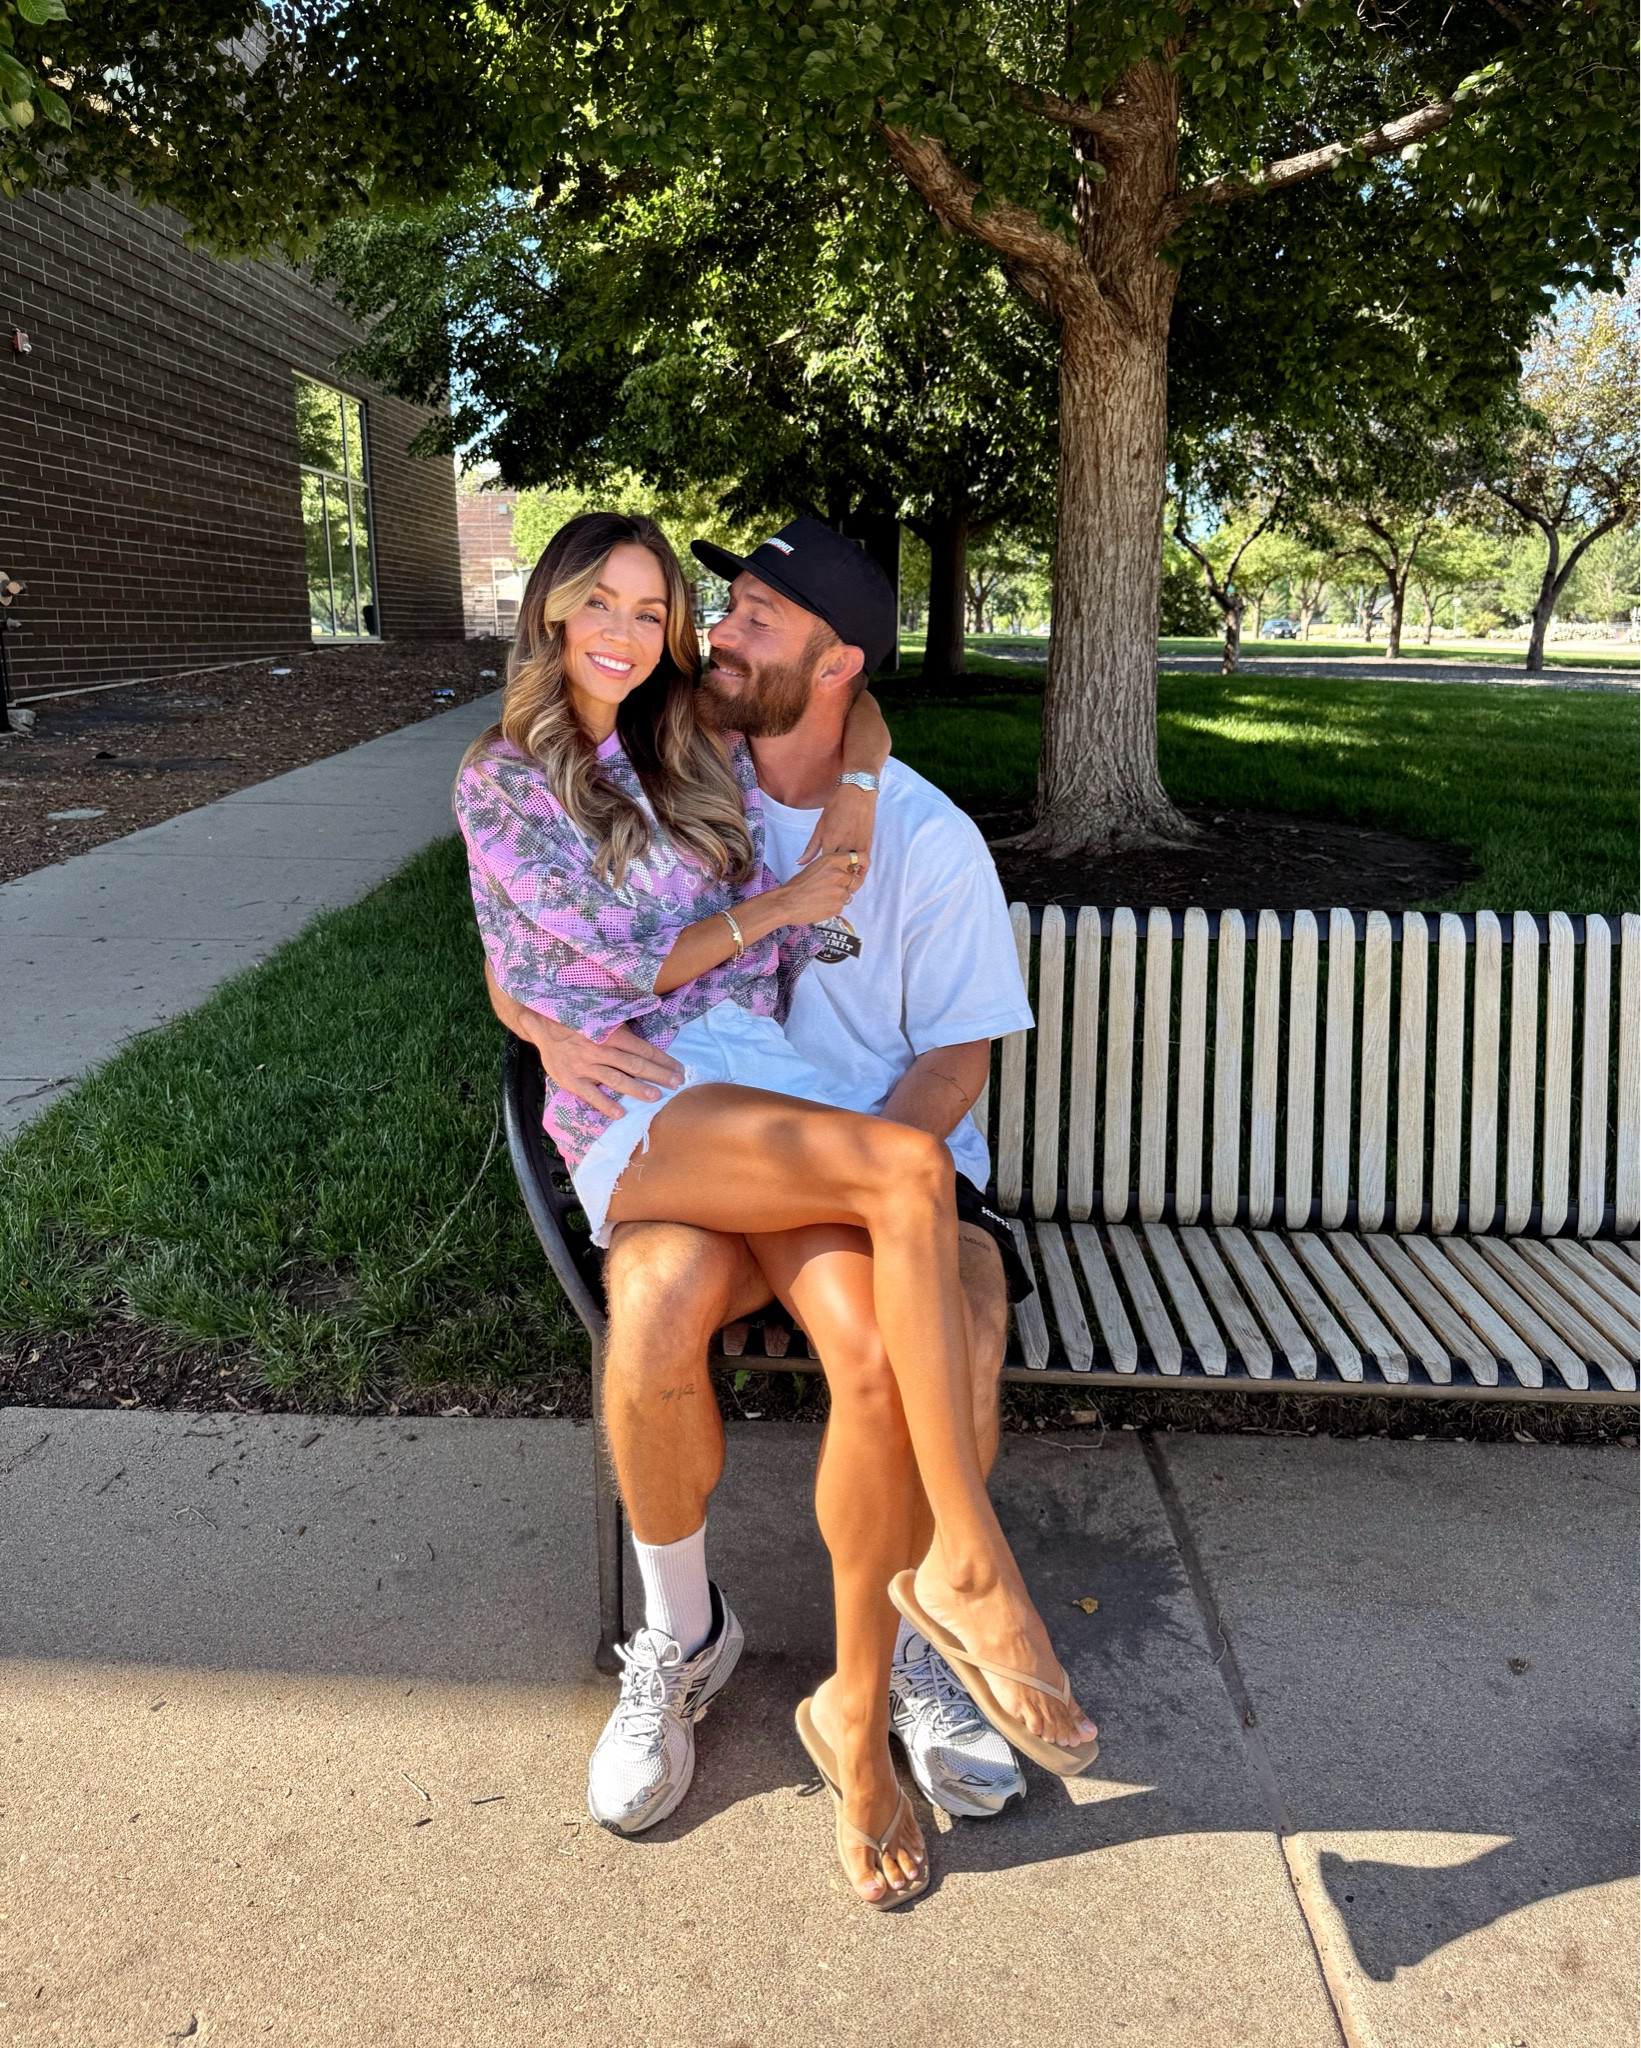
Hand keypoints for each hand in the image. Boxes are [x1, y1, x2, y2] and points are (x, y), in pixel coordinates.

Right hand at [486, 963, 682, 1116]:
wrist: (542, 1025)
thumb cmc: (577, 1021)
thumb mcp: (600, 1017)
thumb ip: (622, 1029)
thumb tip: (649, 1039)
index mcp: (610, 1033)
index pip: (643, 1048)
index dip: (663, 1059)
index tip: (678, 1068)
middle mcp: (600, 1049)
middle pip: (635, 1065)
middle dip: (659, 1075)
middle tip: (677, 1083)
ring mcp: (585, 1066)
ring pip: (617, 1079)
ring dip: (638, 1089)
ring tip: (656, 1097)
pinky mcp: (571, 1079)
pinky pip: (591, 1094)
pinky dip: (605, 1104)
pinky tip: (620, 1113)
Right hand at [769, 849, 859, 927]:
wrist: (787, 902)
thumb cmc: (798, 885)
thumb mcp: (815, 866)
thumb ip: (832, 866)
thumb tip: (845, 869)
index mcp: (833, 860)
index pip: (860, 857)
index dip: (863, 864)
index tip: (862, 869)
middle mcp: (839, 874)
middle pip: (855, 880)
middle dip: (848, 886)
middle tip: (833, 889)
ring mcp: (840, 890)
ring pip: (848, 895)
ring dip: (838, 897)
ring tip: (822, 897)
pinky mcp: (838, 905)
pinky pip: (841, 906)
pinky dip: (833, 907)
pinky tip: (820, 904)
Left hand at [799, 778, 877, 879]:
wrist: (858, 792)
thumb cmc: (836, 806)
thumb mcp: (820, 826)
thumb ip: (811, 847)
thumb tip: (799, 863)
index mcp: (830, 840)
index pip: (824, 866)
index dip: (821, 875)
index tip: (817, 881)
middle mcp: (845, 844)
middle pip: (839, 870)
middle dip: (835, 879)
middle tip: (830, 887)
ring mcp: (858, 844)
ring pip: (853, 869)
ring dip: (848, 877)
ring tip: (843, 883)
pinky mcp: (868, 843)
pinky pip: (864, 862)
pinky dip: (859, 869)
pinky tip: (854, 873)